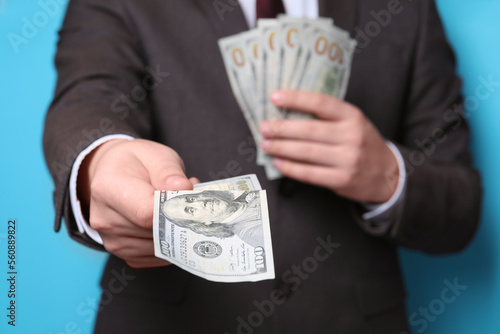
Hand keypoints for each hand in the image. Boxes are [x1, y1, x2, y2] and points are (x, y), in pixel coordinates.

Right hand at [78, 138, 198, 267]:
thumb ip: (169, 171)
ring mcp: (113, 241)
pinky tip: (169, 221)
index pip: (146, 213)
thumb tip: (183, 189)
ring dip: (177, 230)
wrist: (113, 173)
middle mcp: (105, 219)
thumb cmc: (136, 163)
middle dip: (179, 217)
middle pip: (155, 232)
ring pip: (161, 246)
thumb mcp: (155, 155)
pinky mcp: (126, 254)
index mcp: (108, 189)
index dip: (174, 209)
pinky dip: (171, 241)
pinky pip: (158, 256)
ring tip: (176, 206)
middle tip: (188, 197)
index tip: (189, 197)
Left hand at [259, 90, 398, 202]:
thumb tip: (289, 112)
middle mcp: (351, 136)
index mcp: (352, 116)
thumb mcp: (353, 122)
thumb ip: (328, 117)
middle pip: (308, 130)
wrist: (387, 173)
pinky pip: (309, 173)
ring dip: (281, 148)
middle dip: (281, 129)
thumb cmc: (362, 143)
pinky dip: (290, 168)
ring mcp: (347, 159)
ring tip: (266, 144)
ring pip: (306, 152)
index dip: (296, 99)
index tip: (274, 97)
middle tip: (264, 128)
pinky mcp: (342, 180)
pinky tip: (279, 162)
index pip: (320, 103)